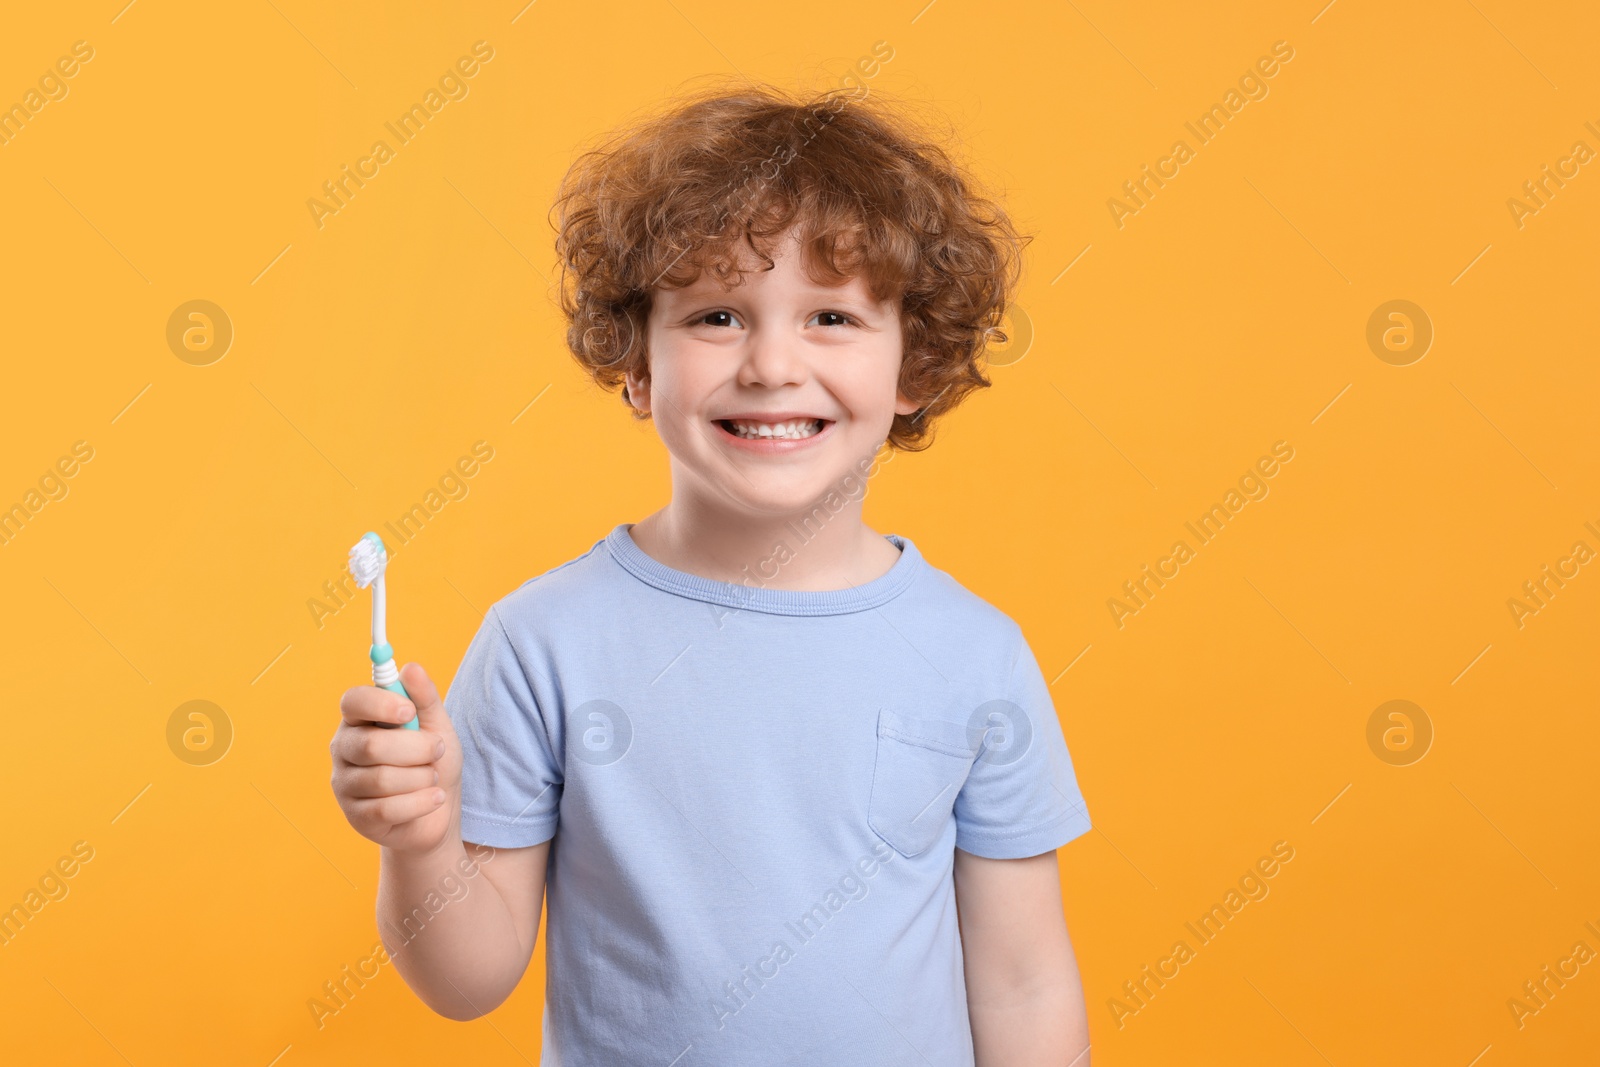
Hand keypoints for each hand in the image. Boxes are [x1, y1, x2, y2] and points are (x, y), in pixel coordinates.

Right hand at [331, 663, 462, 853]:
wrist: (439, 810)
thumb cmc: (433, 761)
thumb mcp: (437, 725)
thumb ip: (425, 697)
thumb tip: (411, 668)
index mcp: (359, 719)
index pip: (352, 702)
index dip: (379, 704)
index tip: (408, 712)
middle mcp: (344, 749)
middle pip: (371, 745)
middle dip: (416, 749)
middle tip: (437, 750)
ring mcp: (345, 784)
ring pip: (382, 779)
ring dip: (422, 777)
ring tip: (432, 777)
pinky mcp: (355, 816)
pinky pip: (387, 809)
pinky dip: (421, 802)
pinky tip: (434, 798)